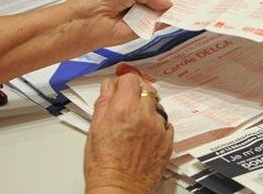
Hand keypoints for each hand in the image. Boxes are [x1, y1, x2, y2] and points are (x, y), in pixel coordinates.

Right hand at [84, 74, 172, 193]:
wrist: (119, 189)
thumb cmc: (103, 164)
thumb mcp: (95, 128)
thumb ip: (104, 102)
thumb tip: (109, 86)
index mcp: (123, 109)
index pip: (131, 79)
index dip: (124, 82)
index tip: (120, 88)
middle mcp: (144, 114)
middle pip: (146, 89)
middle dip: (136, 93)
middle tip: (127, 105)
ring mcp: (159, 128)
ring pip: (157, 106)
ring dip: (148, 109)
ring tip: (136, 124)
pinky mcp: (168, 140)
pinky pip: (165, 123)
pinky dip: (157, 125)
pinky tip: (146, 135)